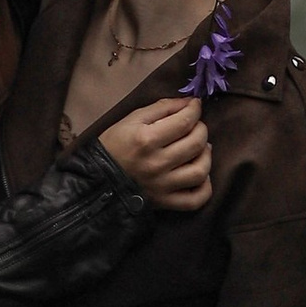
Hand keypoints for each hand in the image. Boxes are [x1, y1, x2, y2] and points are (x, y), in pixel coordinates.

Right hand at [97, 90, 212, 211]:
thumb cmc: (115, 145)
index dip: (195, 109)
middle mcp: (157, 164)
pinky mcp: (165, 203)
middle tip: (195, 125)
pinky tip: (200, 174)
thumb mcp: (132, 119)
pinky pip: (195, 200)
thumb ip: (162, 107)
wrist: (99, 179)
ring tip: (200, 148)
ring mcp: (163, 186)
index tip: (195, 105)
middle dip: (201, 129)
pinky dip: (205, 187)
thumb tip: (189, 102)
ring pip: (200, 171)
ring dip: (206, 155)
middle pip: (196, 143)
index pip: (184, 121)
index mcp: (147, 139)